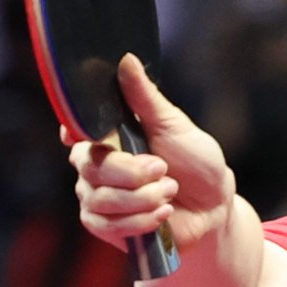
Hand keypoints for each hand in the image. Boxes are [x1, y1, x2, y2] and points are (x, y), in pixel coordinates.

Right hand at [72, 55, 233, 259]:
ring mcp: (97, 197)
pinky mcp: (105, 227)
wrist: (213, 207)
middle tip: (162, 169)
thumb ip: (145, 98)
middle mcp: (96, 166)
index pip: (76, 130)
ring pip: (99, 199)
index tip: (78, 134)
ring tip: (169, 192)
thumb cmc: (195, 161)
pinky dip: (138, 220)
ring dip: (140, 198)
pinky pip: (106, 226)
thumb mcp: (173, 125)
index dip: (74, 132)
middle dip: (129, 172)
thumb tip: (126, 59)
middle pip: (89, 167)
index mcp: (109, 136)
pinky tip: (162, 214)